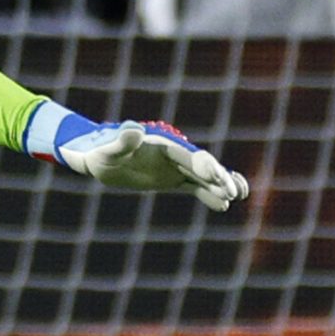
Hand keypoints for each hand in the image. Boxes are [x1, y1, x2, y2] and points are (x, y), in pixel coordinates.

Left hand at [27, 103, 249, 212]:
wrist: (95, 159)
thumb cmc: (98, 153)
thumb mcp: (107, 151)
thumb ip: (123, 142)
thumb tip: (135, 131)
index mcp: (162, 145)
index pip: (188, 155)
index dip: (204, 165)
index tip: (218, 178)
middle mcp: (172, 154)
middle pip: (201, 165)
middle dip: (218, 177)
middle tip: (234, 192)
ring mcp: (173, 167)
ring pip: (202, 176)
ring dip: (220, 185)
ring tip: (239, 196)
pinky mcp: (170, 179)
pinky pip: (194, 187)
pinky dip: (209, 194)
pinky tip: (224, 205)